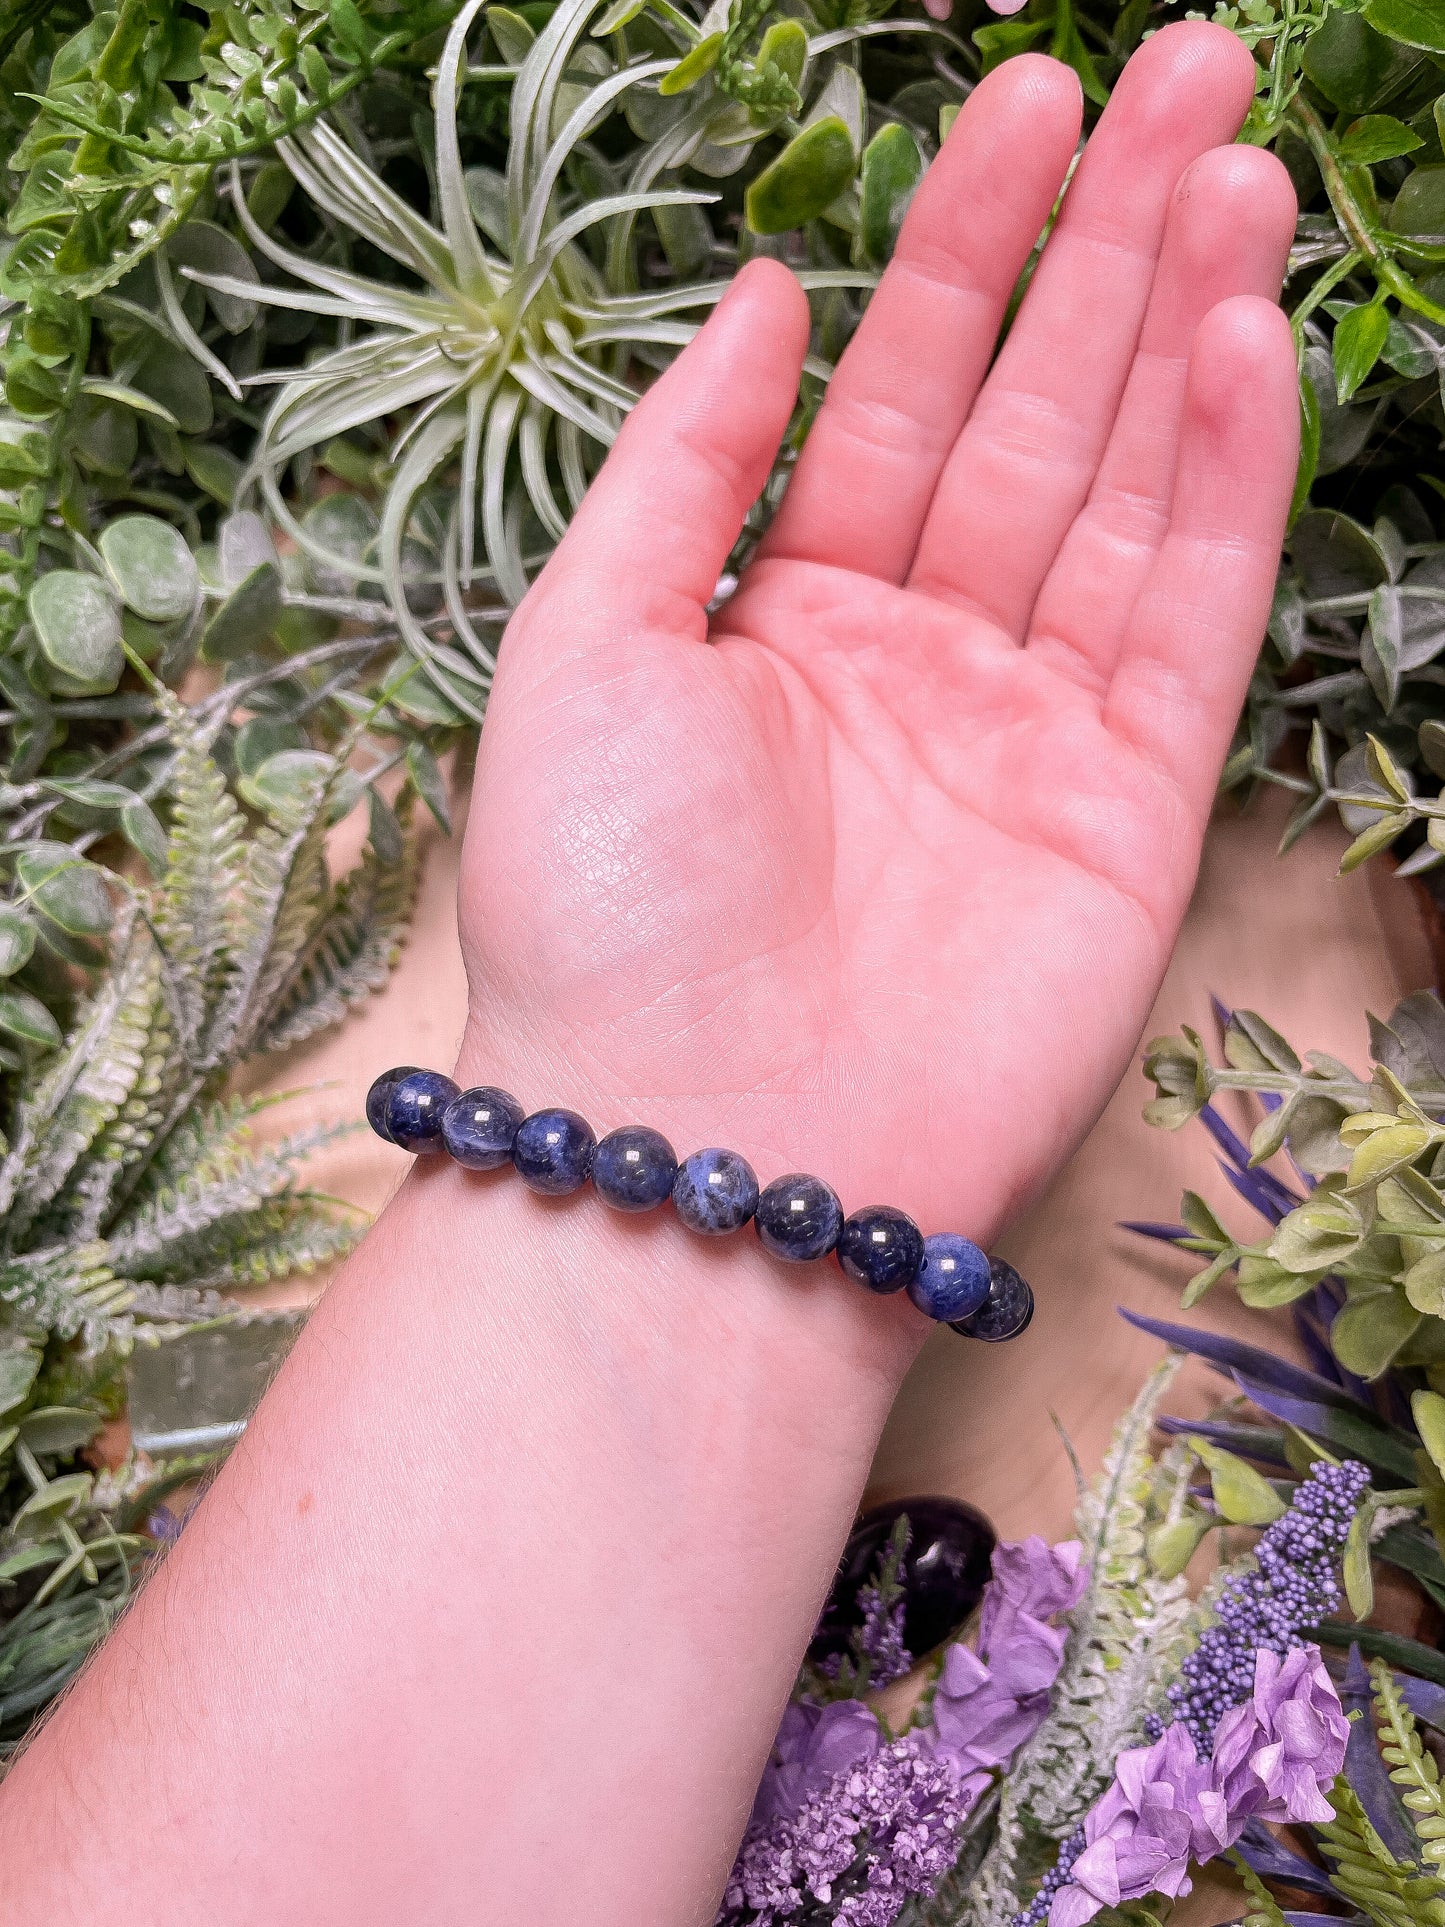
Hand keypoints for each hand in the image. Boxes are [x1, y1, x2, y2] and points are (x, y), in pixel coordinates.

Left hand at [458, 22, 1296, 1261]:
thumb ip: (681, 465)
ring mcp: (1031, 736)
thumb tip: (762, 293)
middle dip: (1108, 248)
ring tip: (1237, 172)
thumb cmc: (604, 911)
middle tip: (1193, 73)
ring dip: (1187, 335)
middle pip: (1034, 418)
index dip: (965, 247)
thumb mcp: (582, 644)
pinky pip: (1189, 625)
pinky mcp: (1126, 816)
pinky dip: (1227, 487)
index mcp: (783, 619)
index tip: (1029, 101)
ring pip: (1128, 497)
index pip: (895, 395)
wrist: (696, 1142)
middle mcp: (917, 663)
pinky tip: (1250, 348)